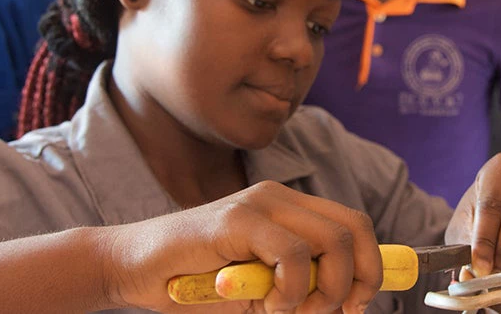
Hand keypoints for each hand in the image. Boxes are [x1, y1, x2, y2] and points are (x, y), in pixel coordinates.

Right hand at [100, 181, 381, 312]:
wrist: (130, 271)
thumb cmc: (193, 284)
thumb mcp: (259, 289)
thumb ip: (298, 285)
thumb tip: (348, 298)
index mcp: (288, 209)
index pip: (353, 225)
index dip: (370, 265)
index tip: (357, 303)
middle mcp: (279, 197)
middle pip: (354, 229)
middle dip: (358, 280)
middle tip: (329, 312)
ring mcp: (259, 203)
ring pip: (332, 241)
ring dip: (323, 291)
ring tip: (287, 311)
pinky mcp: (237, 219)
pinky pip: (292, 255)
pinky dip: (290, 292)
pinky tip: (265, 305)